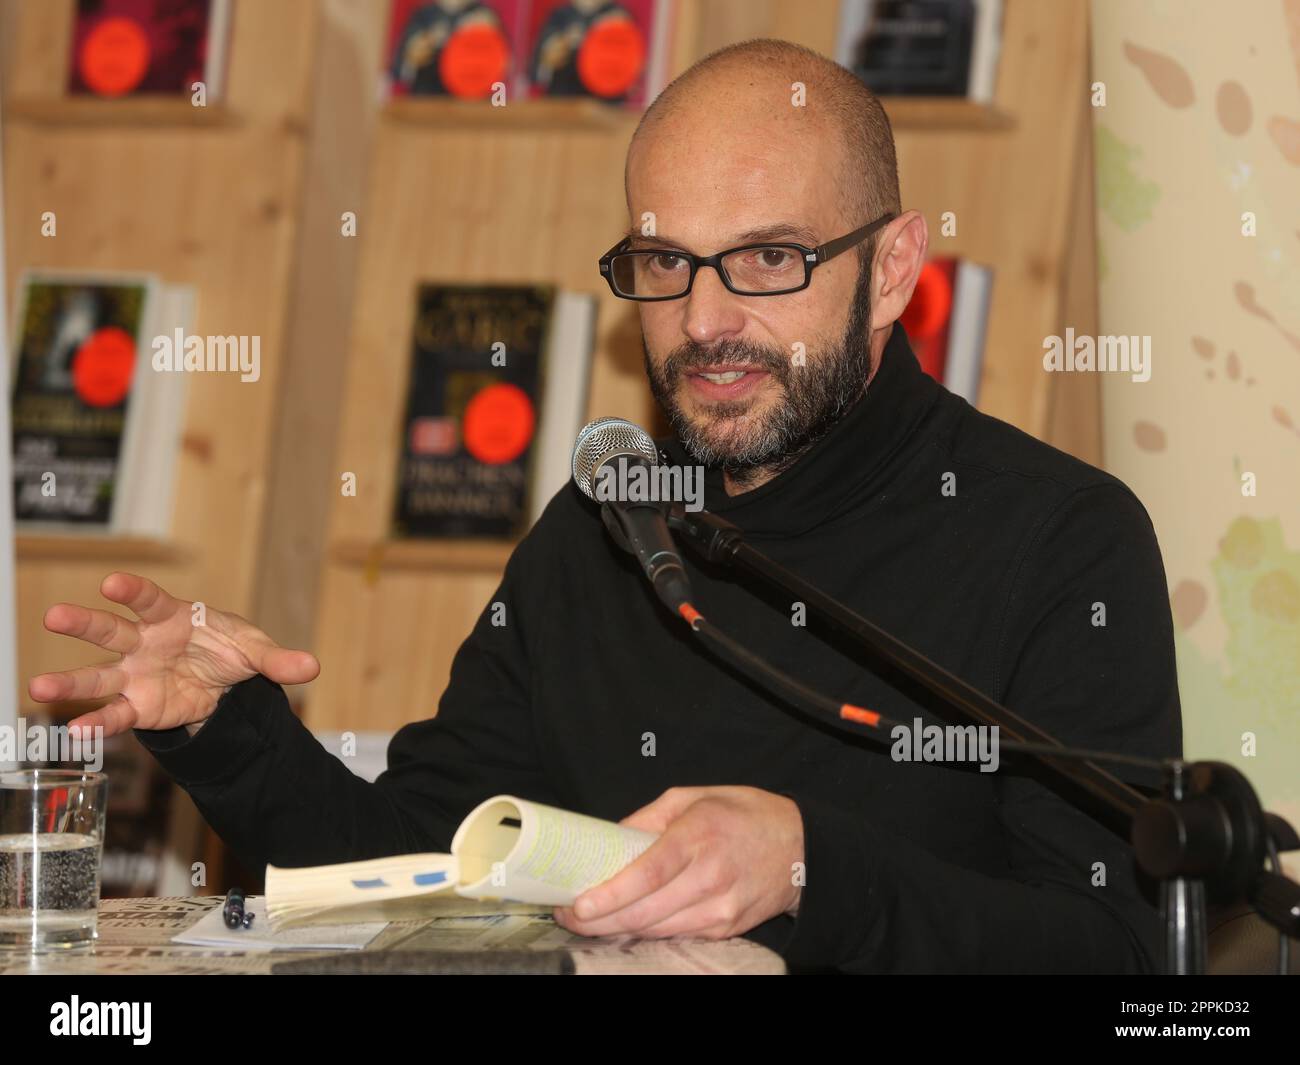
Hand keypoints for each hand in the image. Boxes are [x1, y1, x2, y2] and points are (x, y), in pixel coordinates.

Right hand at [28, 572, 319, 737]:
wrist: (224, 686)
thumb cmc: (230, 652)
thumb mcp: (258, 653)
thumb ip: (279, 660)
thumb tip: (311, 667)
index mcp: (172, 617)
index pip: (148, 599)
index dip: (132, 590)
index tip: (112, 583)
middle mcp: (145, 643)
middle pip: (110, 630)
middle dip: (83, 623)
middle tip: (54, 615)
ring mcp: (135, 674)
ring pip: (98, 674)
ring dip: (70, 681)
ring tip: (38, 687)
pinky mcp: (137, 705)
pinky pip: (113, 713)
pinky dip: (96, 723)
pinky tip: (76, 733)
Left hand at [553, 786, 804, 940]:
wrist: (800, 847)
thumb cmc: (743, 815)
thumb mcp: (694, 797)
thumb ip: (648, 818)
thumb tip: (608, 840)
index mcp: (699, 836)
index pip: (647, 874)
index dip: (610, 895)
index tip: (578, 905)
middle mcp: (710, 877)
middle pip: (645, 913)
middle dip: (599, 921)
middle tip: (568, 915)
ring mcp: (720, 909)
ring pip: (656, 931)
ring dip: (617, 929)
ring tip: (588, 920)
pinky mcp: (725, 928)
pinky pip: (675, 936)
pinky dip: (646, 932)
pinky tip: (626, 923)